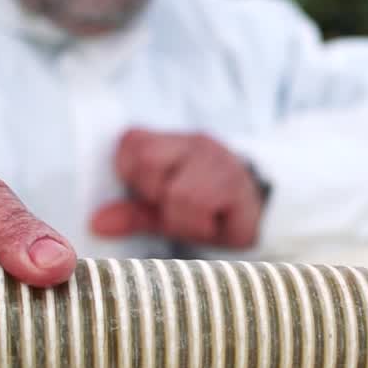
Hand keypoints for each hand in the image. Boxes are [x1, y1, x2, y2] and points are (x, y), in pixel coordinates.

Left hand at [90, 128, 264, 248]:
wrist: (271, 211)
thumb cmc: (213, 210)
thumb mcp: (167, 211)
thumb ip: (133, 213)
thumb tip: (96, 223)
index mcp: (173, 142)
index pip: (131, 143)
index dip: (130, 174)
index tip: (150, 193)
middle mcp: (196, 143)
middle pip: (147, 163)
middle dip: (153, 195)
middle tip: (175, 208)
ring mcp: (220, 161)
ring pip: (176, 193)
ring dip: (181, 218)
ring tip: (199, 220)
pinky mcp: (237, 186)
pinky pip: (201, 207)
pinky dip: (201, 225)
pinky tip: (215, 223)